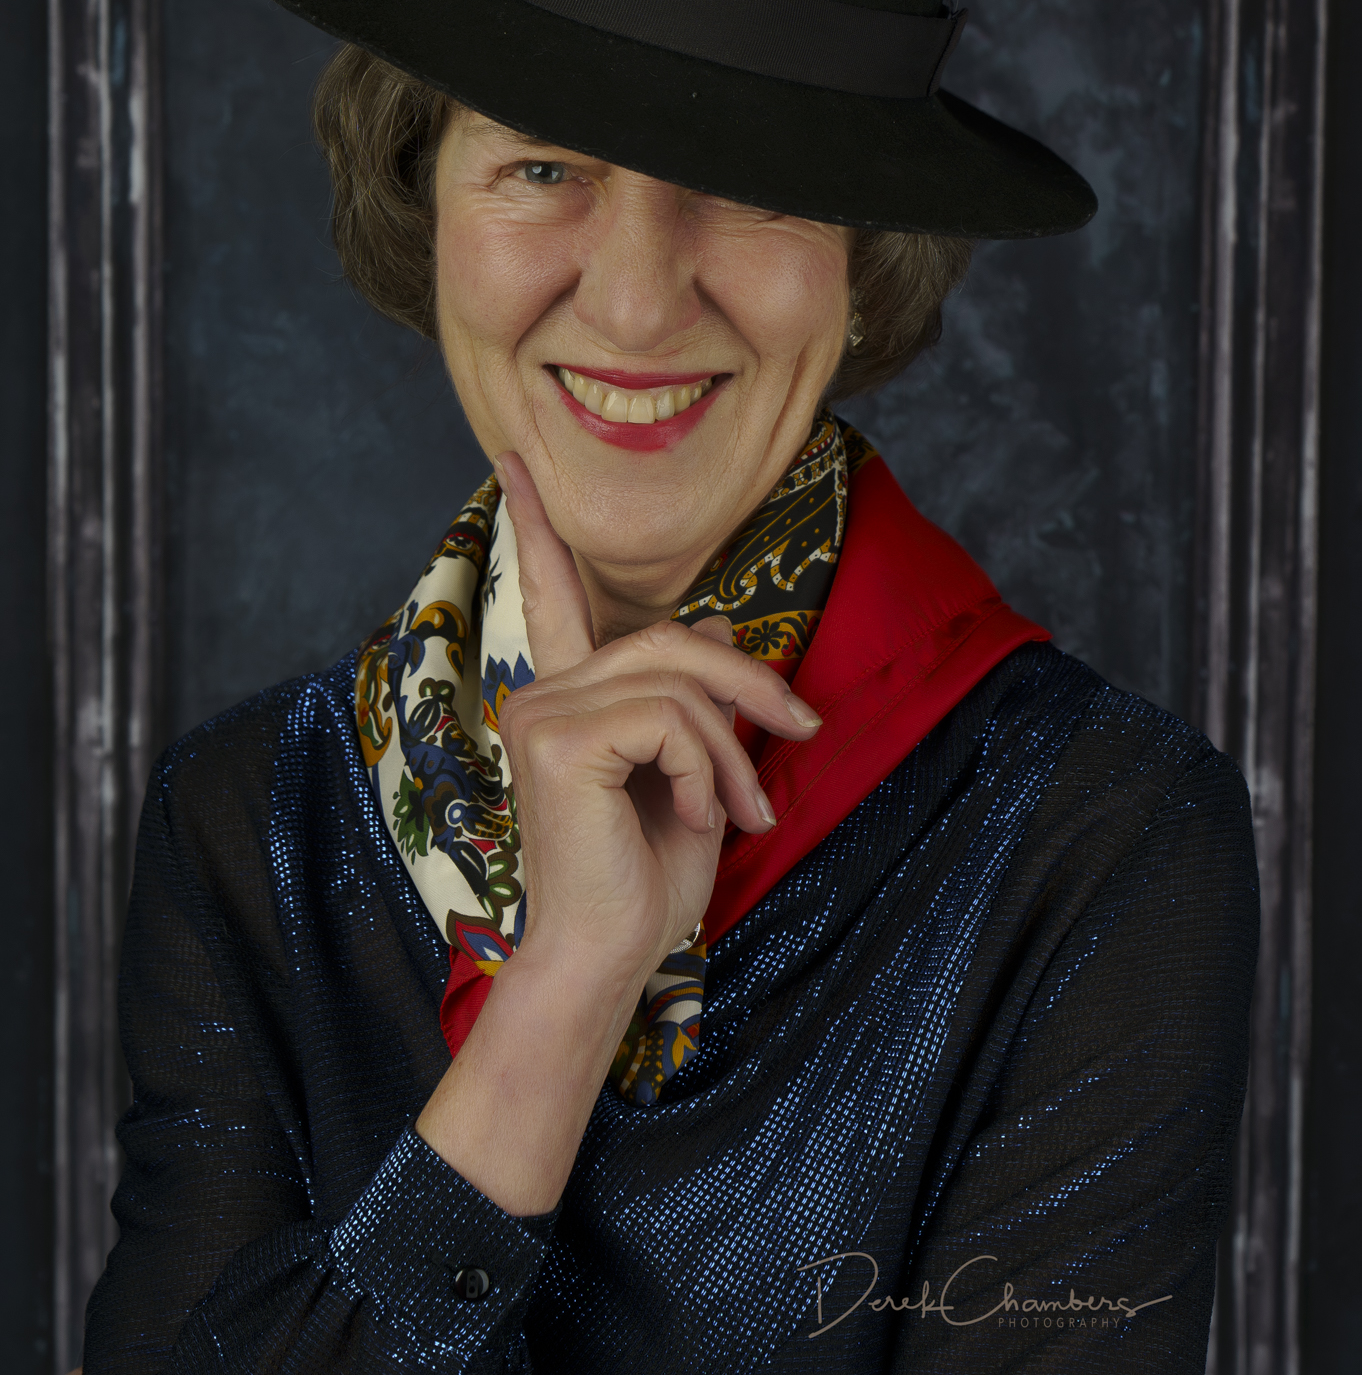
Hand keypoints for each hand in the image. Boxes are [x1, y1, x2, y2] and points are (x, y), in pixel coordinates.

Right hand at [494, 451, 821, 992]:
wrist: (607, 958)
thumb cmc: (644, 879)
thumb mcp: (693, 775)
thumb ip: (695, 700)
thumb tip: (724, 623)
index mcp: (565, 695)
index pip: (550, 593)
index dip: (537, 526)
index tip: (512, 461)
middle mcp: (542, 691)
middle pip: (670, 637)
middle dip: (749, 683)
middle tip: (801, 735)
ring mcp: (542, 710)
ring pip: (680, 676)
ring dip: (735, 746)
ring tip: (744, 811)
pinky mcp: (560, 738)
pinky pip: (670, 716)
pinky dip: (707, 766)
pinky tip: (698, 816)